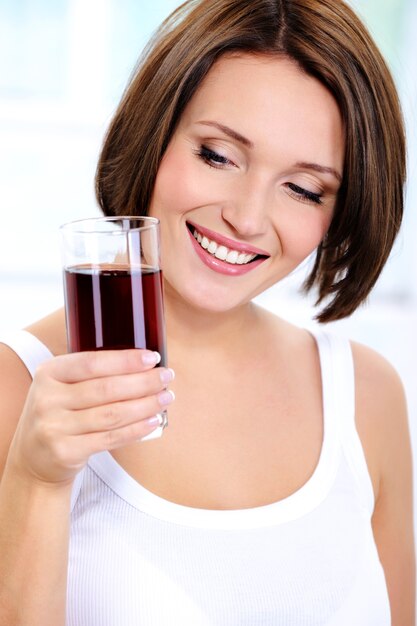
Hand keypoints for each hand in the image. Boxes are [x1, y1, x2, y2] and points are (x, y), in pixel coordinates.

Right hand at [7, 349, 173, 485]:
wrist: (34, 460)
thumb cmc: (59, 415)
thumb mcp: (62, 387)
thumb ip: (92, 374)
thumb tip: (143, 364)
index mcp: (48, 373)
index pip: (92, 362)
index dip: (125, 360)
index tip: (152, 358)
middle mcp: (47, 399)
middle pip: (106, 388)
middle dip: (143, 382)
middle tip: (166, 377)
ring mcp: (54, 427)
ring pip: (112, 414)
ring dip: (145, 405)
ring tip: (165, 398)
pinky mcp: (65, 452)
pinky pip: (110, 438)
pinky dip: (136, 429)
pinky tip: (153, 420)